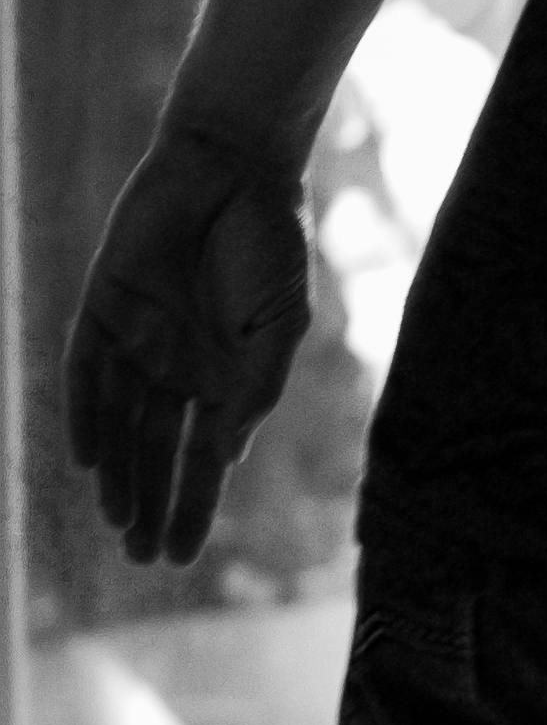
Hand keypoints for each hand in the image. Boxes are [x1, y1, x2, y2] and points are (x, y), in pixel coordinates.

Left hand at [63, 113, 316, 570]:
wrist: (232, 167)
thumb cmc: (271, 243)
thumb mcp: (282, 325)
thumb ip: (256, 388)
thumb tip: (227, 454)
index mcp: (225, 378)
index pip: (203, 458)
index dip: (192, 507)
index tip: (181, 558)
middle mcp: (177, 367)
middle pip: (156, 452)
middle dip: (149, 505)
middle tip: (141, 558)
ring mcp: (138, 339)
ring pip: (120, 422)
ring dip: (119, 472)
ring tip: (119, 522)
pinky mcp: (103, 306)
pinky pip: (87, 372)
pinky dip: (87, 414)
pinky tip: (90, 457)